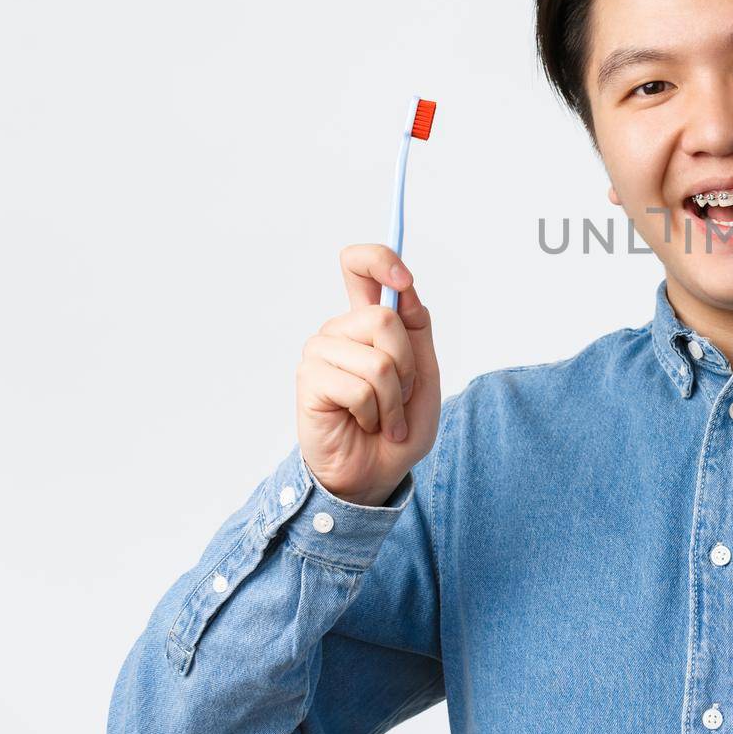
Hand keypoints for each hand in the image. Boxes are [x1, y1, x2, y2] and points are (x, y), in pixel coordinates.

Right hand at [294, 244, 442, 506]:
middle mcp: (340, 330)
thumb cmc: (398, 425)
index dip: (380, 260)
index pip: (358, 266)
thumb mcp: (423, 373)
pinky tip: (364, 424)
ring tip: (384, 417)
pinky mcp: (309, 380)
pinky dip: (376, 414)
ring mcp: (321, 352)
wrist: (377, 472)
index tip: (403, 281)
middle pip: (384, 318)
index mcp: (368, 321)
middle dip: (408, 366)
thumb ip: (416, 329)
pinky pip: (360, 388)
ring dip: (394, 399)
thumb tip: (405, 289)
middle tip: (402, 396)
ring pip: (378, 360)